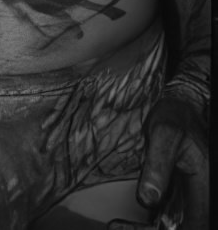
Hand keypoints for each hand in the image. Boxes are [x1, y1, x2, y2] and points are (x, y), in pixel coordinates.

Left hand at [108, 91, 208, 229]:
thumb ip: (157, 165)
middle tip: (120, 229)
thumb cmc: (175, 117)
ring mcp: (192, 197)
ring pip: (176, 225)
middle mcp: (203, 195)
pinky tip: (123, 223)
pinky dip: (149, 223)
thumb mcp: (163, 133)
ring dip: (151, 229)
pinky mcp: (180, 195)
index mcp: (206, 185)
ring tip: (118, 227)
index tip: (143, 229)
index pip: (196, 223)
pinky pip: (169, 218)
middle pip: (188, 226)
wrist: (179, 106)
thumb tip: (147, 199)